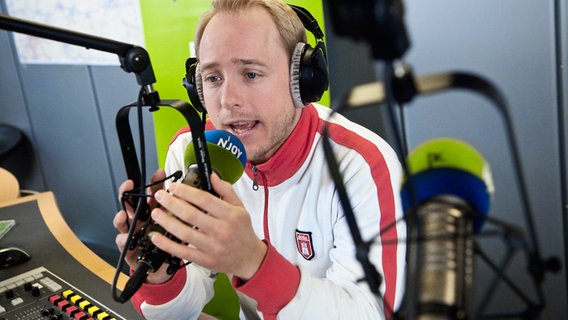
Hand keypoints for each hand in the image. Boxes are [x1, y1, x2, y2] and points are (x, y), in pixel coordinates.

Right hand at [113, 169, 172, 283]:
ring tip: (124, 213)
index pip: (153, 194)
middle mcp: (141, 220)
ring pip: (123, 220)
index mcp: (154, 212)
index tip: (160, 173)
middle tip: (129, 186)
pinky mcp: (128, 247)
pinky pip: (122, 242)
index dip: (155, 182)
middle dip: (128, 192)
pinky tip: (125, 237)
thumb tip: (193, 200)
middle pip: (132, 202)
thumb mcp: (177, 228)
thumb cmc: (167, 245)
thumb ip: (182, 214)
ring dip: (121, 215)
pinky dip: (123, 239)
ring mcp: (133, 232)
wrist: (161, 268)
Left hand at [149, 173, 266, 280]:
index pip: (204, 199)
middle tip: (160, 196)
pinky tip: (156, 237)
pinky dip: (167, 244)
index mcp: (230, 215)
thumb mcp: (240, 208)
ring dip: (167, 222)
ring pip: (184, 233)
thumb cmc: (243, 231)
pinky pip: (182, 252)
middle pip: (191, 215)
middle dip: (171, 203)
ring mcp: (212, 247)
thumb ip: (226, 191)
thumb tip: (212, 176)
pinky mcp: (205, 260)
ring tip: (156, 213)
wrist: (250, 259)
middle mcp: (221, 230)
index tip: (173, 187)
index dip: (186, 192)